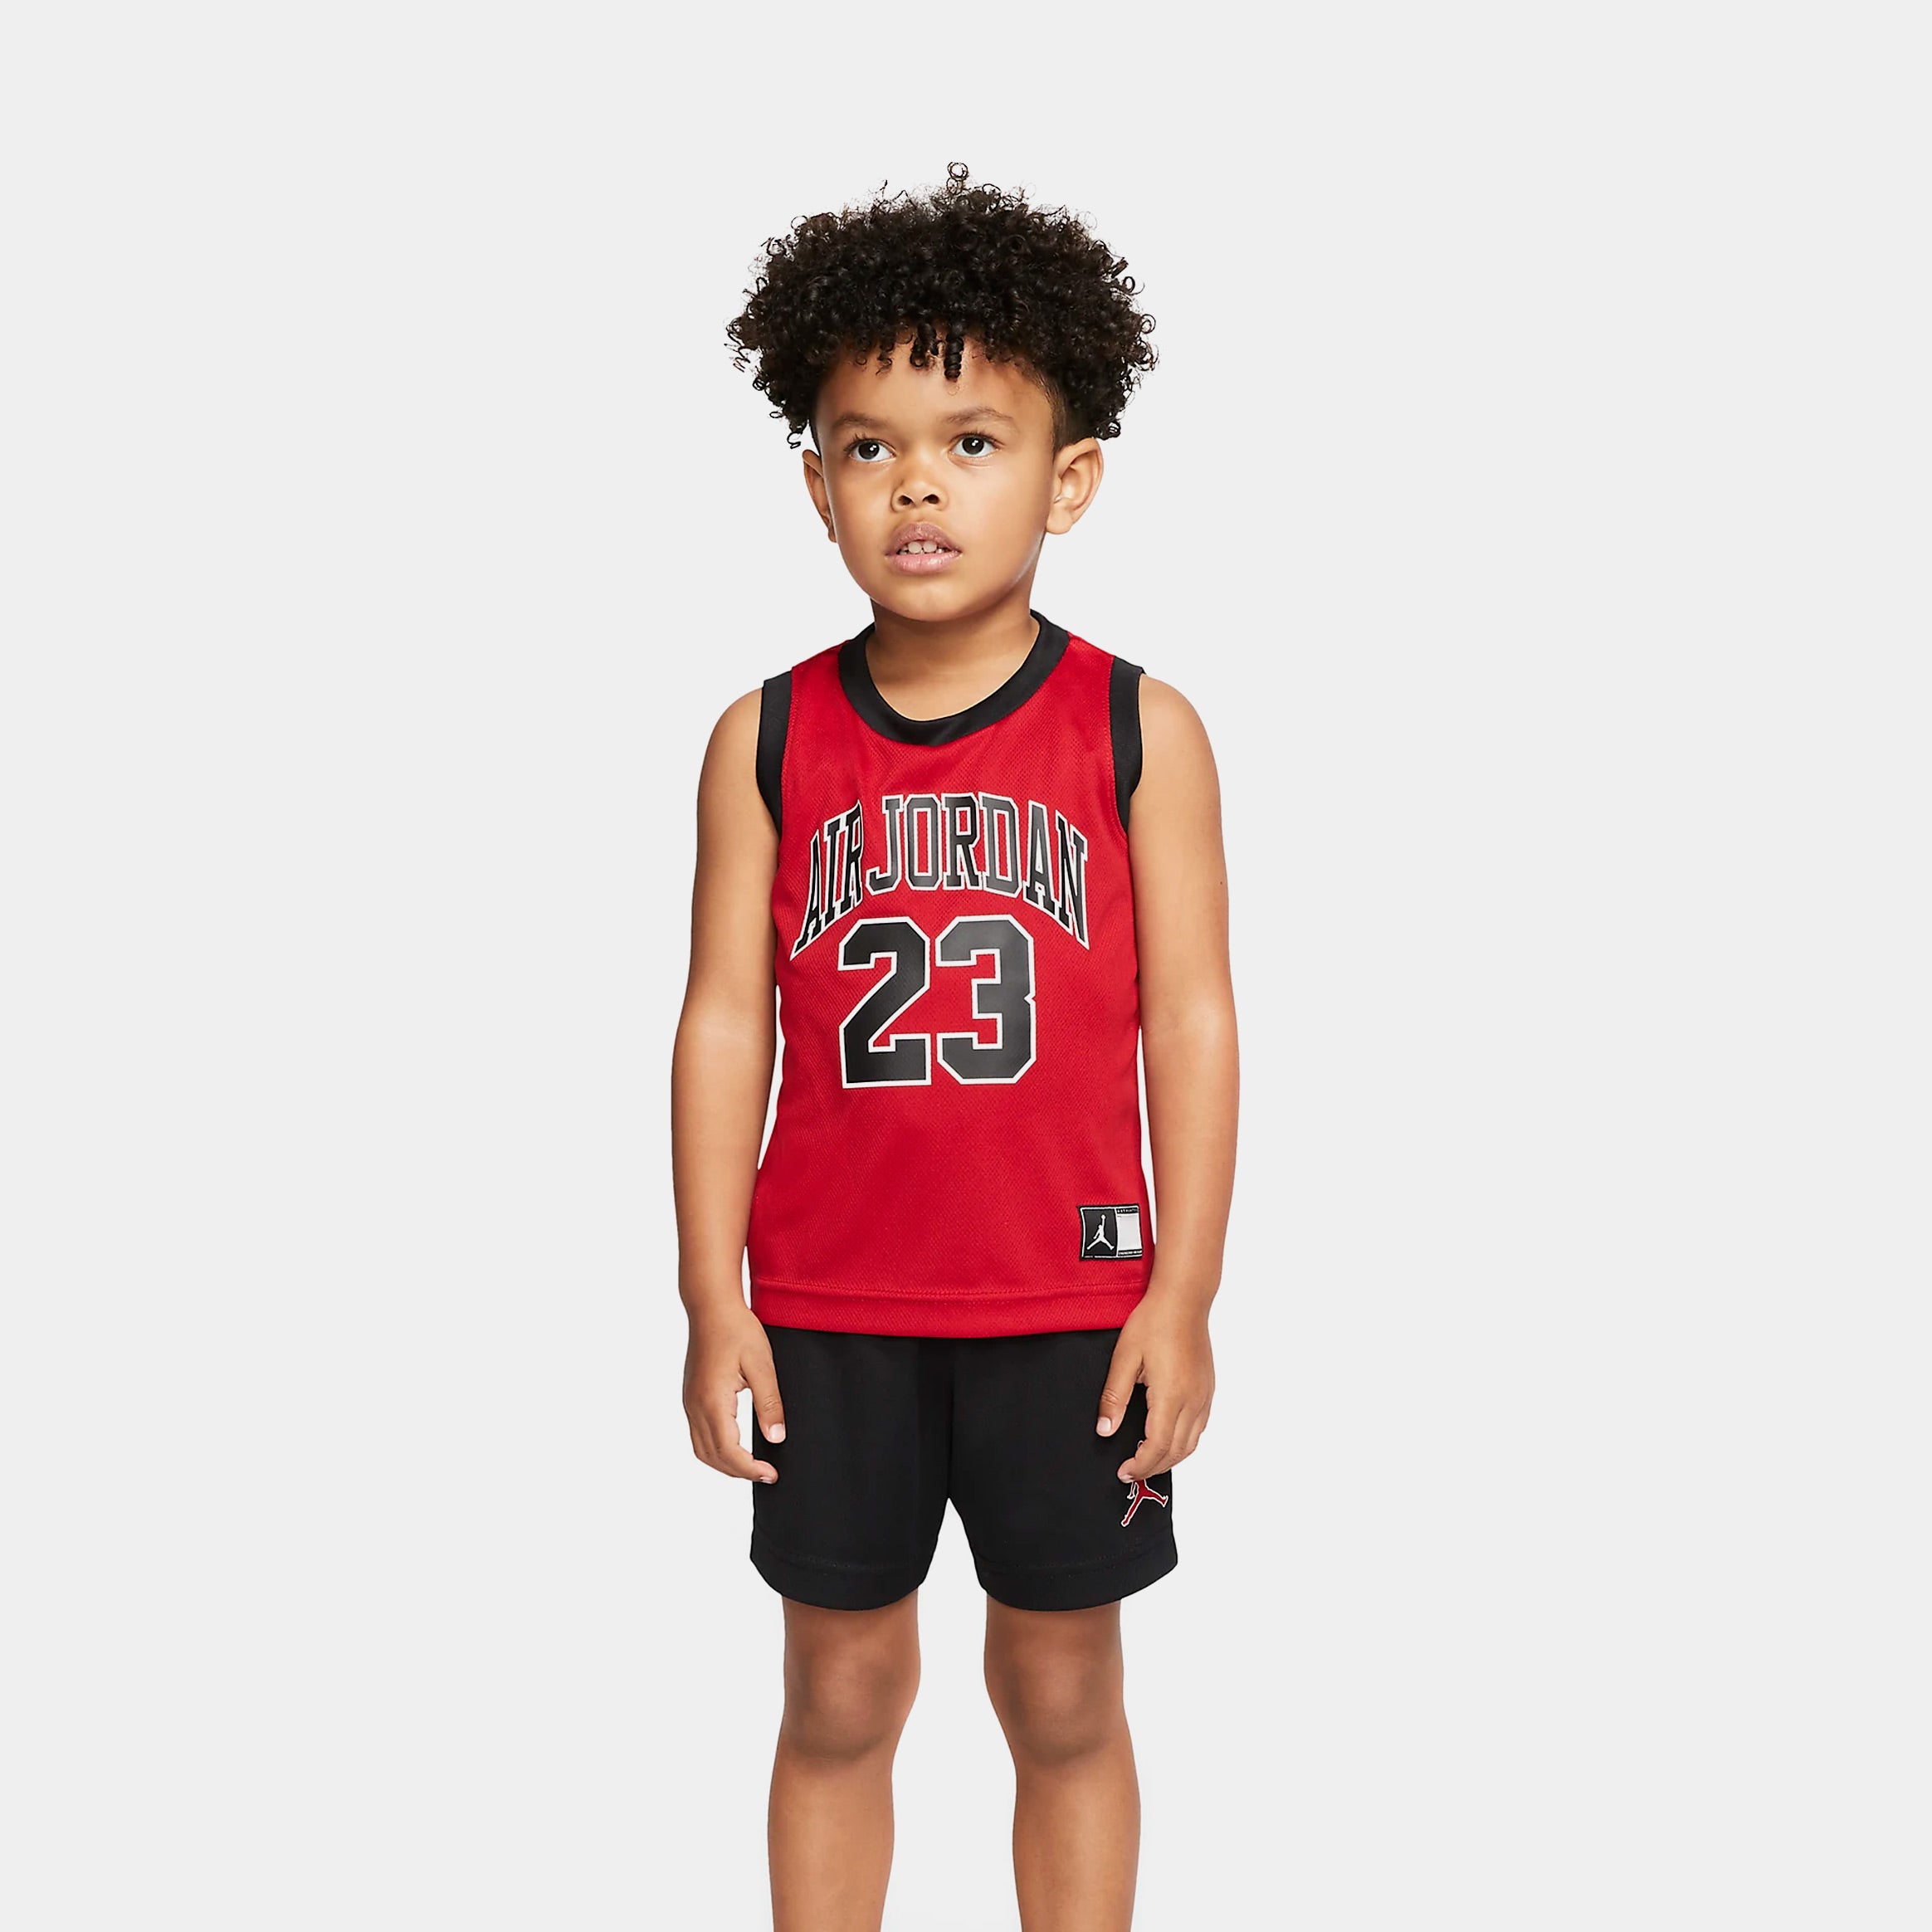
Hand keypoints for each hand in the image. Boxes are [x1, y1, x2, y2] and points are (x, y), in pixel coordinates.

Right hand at [683, 1302, 785, 1481]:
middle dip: (738, 1472)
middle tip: (766, 1474)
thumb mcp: (762, 1365)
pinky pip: (697, 1434)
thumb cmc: (737, 1330)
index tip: (771, 1474)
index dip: (749, 1469)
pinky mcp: (690, 1396)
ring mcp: (689, 1402)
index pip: (728, 1451)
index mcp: (713, 1401)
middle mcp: (695, 1406)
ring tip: (751, 1465)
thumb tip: (776, 1438)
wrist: (711, 1307)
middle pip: (712, 1456)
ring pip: (701, 1448)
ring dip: (724, 1463)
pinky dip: (715, 1449)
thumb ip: (769, 1403)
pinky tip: (734, 1445)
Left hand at [1096, 1295, 1214, 1482]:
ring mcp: (1204, 1395)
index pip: (1158, 1447)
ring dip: (1170, 1459)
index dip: (1140, 1465)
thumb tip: (1105, 1431)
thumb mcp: (1124, 1358)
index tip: (1123, 1472)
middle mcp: (1193, 1400)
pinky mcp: (1208, 1389)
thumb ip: (1115, 1397)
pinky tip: (1168, 1439)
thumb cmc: (1153, 1322)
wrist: (1184, 1299)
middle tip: (1131, 1472)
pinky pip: (1200, 1427)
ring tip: (1147, 1461)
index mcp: (1171, 1396)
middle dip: (1153, 1468)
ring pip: (1192, 1443)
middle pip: (1177, 1452)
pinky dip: (1184, 1443)